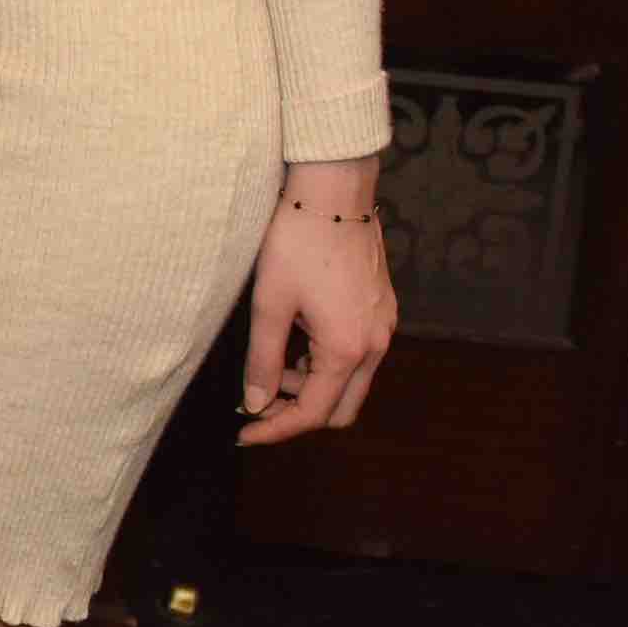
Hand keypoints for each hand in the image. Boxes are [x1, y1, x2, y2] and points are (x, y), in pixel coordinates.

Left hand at [237, 170, 394, 444]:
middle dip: (299, 412)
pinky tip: (295, 339)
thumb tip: (256, 403)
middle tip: (258, 401)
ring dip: (312, 385)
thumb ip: (264, 358)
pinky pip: (357, 355)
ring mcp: (384, 328)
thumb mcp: (269, 302)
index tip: (244, 434)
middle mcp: (375, 345)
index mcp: (347, 349)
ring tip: (271, 362)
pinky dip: (326, 362)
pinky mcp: (382, 310)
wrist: (333, 192)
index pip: (313, 412)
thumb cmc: (296, 241)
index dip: (276, 429)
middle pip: (341, 408)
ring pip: (350, 382)